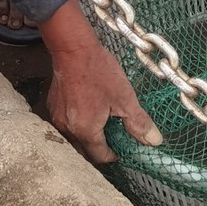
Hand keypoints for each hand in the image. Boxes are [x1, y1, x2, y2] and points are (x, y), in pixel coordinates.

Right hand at [38, 0, 161, 164]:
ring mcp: (56, 118)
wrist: (73, 49)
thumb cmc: (99, 72)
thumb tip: (154, 141)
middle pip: (84, 151)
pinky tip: (87, 115)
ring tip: (101, 128)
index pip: (99, 156)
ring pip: (73, 140)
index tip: (122, 149)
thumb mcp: (125, 97)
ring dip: (87, 139)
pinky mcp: (51, 107)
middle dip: (99, 150)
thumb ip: (139, 122)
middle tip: (113, 140)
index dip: (113, 156)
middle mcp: (67, 129)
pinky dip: (77, 127)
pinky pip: (65, 126)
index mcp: (85, 131)